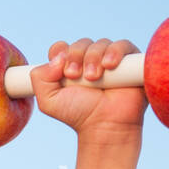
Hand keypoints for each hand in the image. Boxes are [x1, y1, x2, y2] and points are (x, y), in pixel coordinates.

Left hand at [30, 37, 147, 141]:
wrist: (104, 125)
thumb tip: (57, 57)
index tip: (62, 72)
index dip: (60, 53)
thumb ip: (39, 78)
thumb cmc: (78, 114)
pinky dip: (115, 51)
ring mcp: (109, 59)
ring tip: (93, 77)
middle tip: (74, 76)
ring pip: (100, 43)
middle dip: (75, 56)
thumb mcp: (48, 101)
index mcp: (68, 66)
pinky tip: (109, 65)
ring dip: (93, 57)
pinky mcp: (129, 61)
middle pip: (80, 44)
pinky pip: (123, 45)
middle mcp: (88, 60)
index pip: (62, 48)